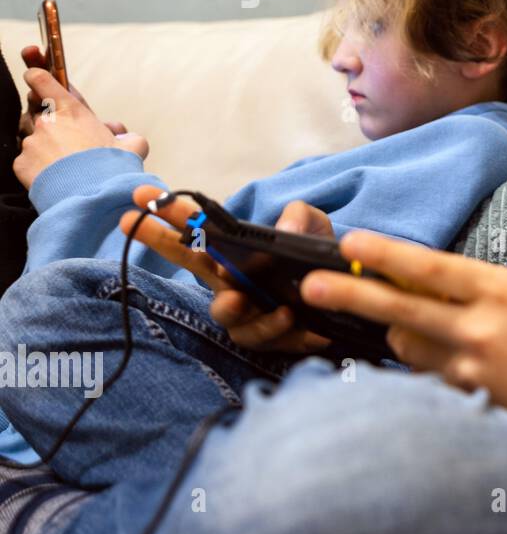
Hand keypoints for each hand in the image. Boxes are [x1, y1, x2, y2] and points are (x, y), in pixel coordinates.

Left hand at [14, 68, 149, 188]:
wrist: (92, 195)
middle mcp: (46, 122)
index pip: (41, 80)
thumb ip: (130, 137)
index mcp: (71, 111)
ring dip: (47, 150)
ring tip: (66, 168)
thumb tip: (128, 137)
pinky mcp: (21, 163)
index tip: (34, 77)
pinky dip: (38, 169)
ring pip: (35, 141)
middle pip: (40, 117)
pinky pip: (27, 162)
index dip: (36, 77)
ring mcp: (32, 142)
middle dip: (53, 129)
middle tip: (72, 146)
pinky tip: (55, 178)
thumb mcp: (133, 147)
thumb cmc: (112, 168)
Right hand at [116, 186, 332, 353]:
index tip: (141, 196)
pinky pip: (265, 337)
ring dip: (229, 304)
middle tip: (134, 223)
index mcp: (234, 254)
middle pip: (189, 263)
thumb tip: (282, 229)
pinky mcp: (271, 336)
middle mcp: (231, 283)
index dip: (169, 214)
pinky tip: (289, 315)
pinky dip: (275, 326)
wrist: (345, 292)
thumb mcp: (313, 228)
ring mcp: (247, 312)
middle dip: (160, 241)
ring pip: (224, 312)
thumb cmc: (317, 258)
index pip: (197, 232)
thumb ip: (299, 218)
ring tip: (241, 298)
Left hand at [299, 230, 506, 430]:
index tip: (351, 243)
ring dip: (399, 333)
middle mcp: (480, 325)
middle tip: (311, 285)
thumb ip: (460, 284)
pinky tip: (454, 364)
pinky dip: (421, 364)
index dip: (387, 255)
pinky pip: (418, 373)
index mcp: (496, 288)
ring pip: (403, 342)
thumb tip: (398, 274)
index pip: (431, 267)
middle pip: (402, 308)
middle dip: (351, 294)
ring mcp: (469, 365)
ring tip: (438, 333)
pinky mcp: (462, 397)